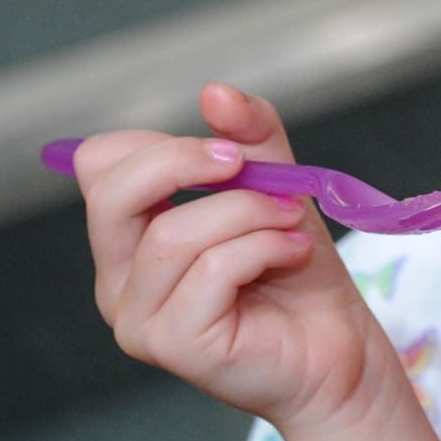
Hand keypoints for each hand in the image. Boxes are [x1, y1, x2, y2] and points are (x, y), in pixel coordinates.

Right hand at [74, 83, 390, 435]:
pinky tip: (294, 252)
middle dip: (183, 161)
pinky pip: (210, 271)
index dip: (162, 142)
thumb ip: (249, 137)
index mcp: (126, 239)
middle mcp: (116, 281)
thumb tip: (214, 90)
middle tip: (247, 163)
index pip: (100, 165)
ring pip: (174, 234)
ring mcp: (138, 320)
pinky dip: (262, 247)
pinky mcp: (175, 346)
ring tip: (291, 221)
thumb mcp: (275, 186)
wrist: (339, 350)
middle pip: (111, 193)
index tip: (231, 149)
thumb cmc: (298, 272)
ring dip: (247, 212)